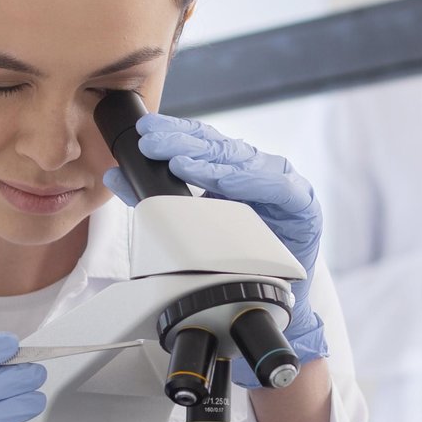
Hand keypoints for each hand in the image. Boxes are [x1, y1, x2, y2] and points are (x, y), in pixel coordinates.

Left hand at [108, 113, 326, 363]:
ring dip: (209, 161)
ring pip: (243, 163)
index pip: (202, 143)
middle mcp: (258, 169)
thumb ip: (160, 197)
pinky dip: (251, 182)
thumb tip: (118, 174)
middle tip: (152, 142)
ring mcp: (281, 184)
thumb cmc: (244, 253)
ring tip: (179, 162)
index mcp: (234, 168)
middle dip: (182, 142)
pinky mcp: (302, 204)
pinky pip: (277, 189)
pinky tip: (227, 182)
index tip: (145, 132)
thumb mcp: (196, 221)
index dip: (174, 134)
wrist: (281, 290)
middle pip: (218, 147)